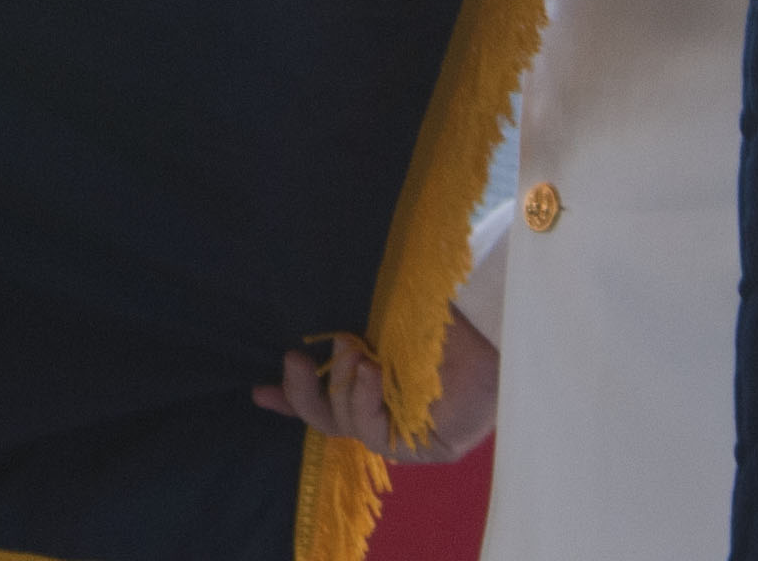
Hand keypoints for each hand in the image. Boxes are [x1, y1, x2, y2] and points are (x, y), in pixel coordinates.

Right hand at [254, 317, 496, 462]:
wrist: (498, 327)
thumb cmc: (442, 319)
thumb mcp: (384, 316)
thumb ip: (351, 320)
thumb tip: (310, 308)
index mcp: (375, 385)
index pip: (326, 400)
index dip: (292, 398)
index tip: (259, 391)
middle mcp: (389, 414)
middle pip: (328, 419)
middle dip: (304, 393)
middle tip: (293, 358)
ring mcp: (408, 435)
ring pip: (350, 427)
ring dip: (344, 388)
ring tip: (356, 354)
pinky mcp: (430, 449)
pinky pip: (381, 438)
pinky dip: (368, 403)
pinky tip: (372, 373)